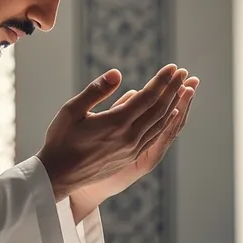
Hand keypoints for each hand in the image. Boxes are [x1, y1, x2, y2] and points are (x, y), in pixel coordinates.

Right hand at [36, 64, 186, 202]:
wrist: (58, 175)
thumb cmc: (60, 140)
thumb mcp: (72, 110)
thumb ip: (96, 91)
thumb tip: (117, 73)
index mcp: (116, 123)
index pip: (147, 97)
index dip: (162, 81)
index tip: (173, 67)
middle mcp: (129, 137)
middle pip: (159, 109)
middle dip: (173, 88)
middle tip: (183, 72)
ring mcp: (132, 149)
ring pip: (160, 123)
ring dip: (174, 104)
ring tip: (182, 89)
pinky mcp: (131, 158)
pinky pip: (155, 136)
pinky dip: (166, 122)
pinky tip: (170, 113)